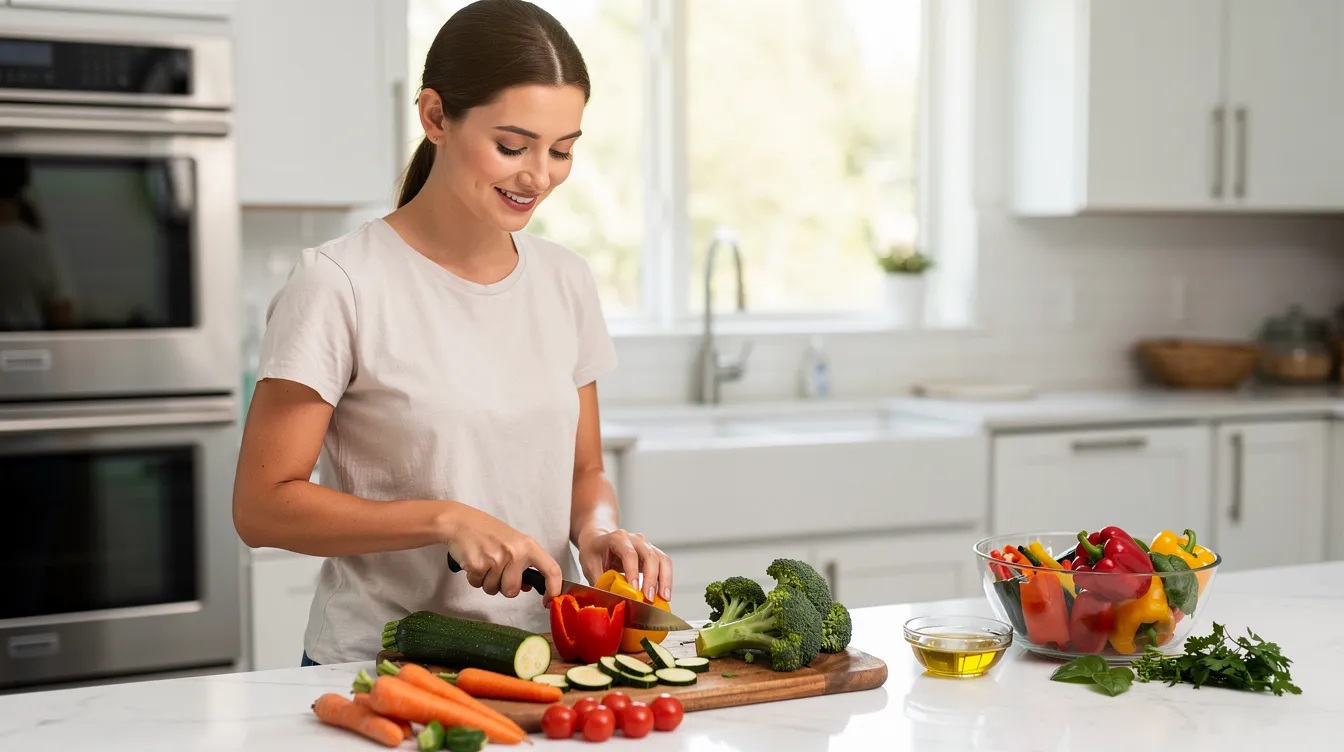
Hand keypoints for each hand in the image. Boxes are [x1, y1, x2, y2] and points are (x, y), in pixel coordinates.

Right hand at [443, 502, 563, 598]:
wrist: (460, 521)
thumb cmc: (487, 532)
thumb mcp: (513, 542)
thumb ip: (523, 563)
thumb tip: (527, 587)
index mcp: (528, 546)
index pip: (551, 569)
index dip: (554, 588)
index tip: (550, 599)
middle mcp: (515, 552)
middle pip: (512, 590)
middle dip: (502, 587)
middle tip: (496, 569)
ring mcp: (496, 558)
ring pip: (493, 590)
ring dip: (486, 581)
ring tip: (484, 562)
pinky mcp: (478, 564)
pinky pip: (477, 584)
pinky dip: (474, 577)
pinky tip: (474, 561)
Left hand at [577, 528, 672, 602]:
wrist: (599, 539)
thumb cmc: (594, 552)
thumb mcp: (590, 566)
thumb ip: (601, 583)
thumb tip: (611, 601)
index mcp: (617, 538)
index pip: (629, 554)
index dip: (633, 572)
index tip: (635, 590)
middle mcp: (635, 539)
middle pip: (650, 556)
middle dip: (651, 579)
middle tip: (649, 598)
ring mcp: (646, 545)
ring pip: (662, 559)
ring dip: (665, 580)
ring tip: (663, 598)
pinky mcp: (653, 554)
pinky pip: (664, 565)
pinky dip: (666, 580)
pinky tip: (664, 594)